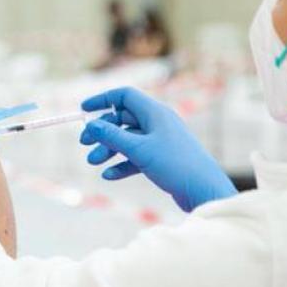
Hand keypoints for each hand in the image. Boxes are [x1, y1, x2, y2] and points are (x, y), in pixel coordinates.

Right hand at [79, 87, 236, 212]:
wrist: (204, 191)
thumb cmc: (174, 165)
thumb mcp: (138, 149)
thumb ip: (112, 136)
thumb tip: (91, 124)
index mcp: (155, 113)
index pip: (125, 96)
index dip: (103, 100)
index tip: (83, 109)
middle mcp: (158, 123)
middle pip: (123, 119)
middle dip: (102, 132)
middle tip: (84, 144)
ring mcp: (161, 142)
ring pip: (128, 140)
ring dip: (109, 150)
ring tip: (93, 162)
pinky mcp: (163, 160)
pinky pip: (137, 157)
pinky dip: (122, 164)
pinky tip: (109, 176)